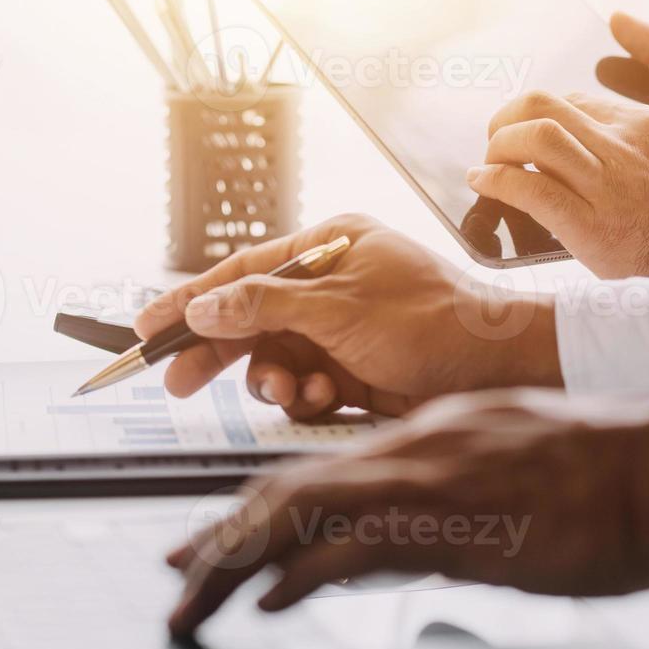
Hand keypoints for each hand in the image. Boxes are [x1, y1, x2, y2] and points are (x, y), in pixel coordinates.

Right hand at [133, 215, 559, 419]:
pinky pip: (304, 387)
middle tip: (178, 380)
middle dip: (218, 351)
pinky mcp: (354, 372)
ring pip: (273, 360)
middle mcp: (331, 286)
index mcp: (328, 249)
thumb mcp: (338, 307)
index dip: (192, 300)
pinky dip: (306, 398)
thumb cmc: (433, 320)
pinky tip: (324, 399)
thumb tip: (207, 305)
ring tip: (289, 391)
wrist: (499, 369)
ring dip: (272, 380)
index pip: (241, 272)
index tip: (149, 326)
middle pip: (249, 319)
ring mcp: (341, 331)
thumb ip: (264, 306)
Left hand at [166, 385, 648, 635]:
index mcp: (429, 435)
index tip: (217, 541)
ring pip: (299, 510)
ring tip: (193, 596)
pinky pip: (353, 545)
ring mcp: (430, 478)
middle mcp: (413, 446)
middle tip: (175, 572)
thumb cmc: (614, 472)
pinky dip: (300, 573)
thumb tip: (414, 548)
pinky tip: (268, 598)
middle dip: (220, 535)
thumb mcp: (515, 474)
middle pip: (287, 488)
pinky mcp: (456, 519)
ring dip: (236, 557)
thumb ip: (456, 503)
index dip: (257, 509)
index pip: (318, 471)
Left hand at [468, 89, 648, 276]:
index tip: (529, 128)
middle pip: (546, 105)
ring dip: (498, 146)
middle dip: (509, 117)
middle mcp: (625, 143)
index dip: (544, 112)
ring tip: (487, 162)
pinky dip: (496, 181)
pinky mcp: (592, 224)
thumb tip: (626, 153)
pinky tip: (483, 185)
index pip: (578, 101)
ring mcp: (608, 181)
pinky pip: (529, 189)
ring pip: (533, 137)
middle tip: (496, 139)